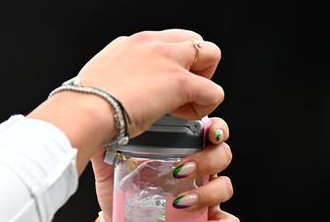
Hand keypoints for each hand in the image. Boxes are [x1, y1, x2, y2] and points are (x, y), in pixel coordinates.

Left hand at [92, 116, 237, 219]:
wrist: (119, 217)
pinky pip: (228, 219)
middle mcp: (194, 167)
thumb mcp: (112, 158)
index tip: (208, 131)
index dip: (216, 128)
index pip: (208, 129)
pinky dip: (224, 220)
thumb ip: (109, 136)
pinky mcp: (201, 217)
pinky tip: (208, 219)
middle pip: (221, 154)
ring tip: (181, 200)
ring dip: (210, 192)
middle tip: (181, 170)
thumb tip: (102, 117)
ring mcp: (200, 192)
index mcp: (179, 146)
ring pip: (225, 185)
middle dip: (209, 160)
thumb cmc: (118, 186)